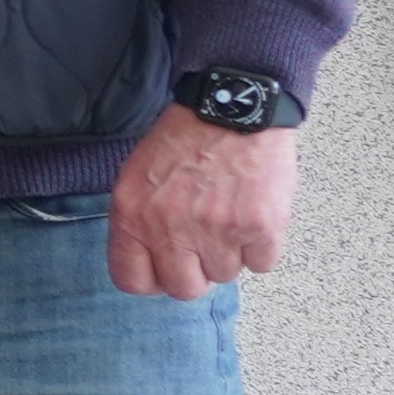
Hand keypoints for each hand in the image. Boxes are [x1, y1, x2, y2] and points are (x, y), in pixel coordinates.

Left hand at [111, 108, 299, 298]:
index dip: (152, 279)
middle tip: (204, 248)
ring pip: (225, 275)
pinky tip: (253, 216)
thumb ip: (137, 223)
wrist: (232, 106)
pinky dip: (261, 246)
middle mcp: (170, 228)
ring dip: (230, 254)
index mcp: (132, 216)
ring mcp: (217, 230)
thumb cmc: (184, 137)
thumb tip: (150, 263)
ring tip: (229, 216)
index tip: (165, 268)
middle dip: (196, 273)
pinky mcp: (259, 227)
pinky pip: (262, 263)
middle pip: (183, 288)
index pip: (132, 280)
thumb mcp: (137, 177)